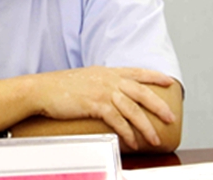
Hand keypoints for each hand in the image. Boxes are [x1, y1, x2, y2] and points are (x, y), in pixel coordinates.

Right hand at [31, 66, 176, 149]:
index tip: (168, 81)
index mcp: (106, 71)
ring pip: (132, 109)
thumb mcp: (85, 78)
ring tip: (155, 138)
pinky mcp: (95, 104)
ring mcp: (102, 91)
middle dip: (158, 105)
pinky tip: (133, 142)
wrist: (41, 90)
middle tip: (171, 117)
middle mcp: (107, 79)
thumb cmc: (59, 87)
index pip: (137, 72)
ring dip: (146, 126)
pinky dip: (127, 133)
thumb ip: (99, 83)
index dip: (154, 76)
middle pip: (141, 91)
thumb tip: (109, 93)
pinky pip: (117, 120)